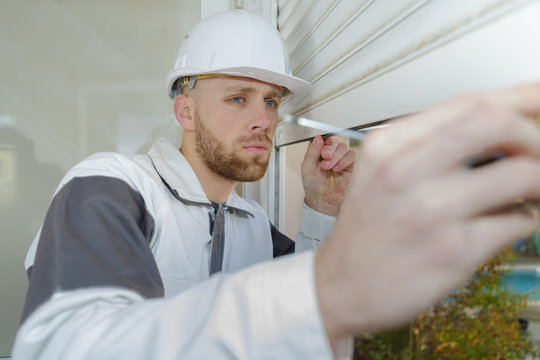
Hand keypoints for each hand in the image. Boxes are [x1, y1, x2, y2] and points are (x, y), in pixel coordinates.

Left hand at [301, 135, 355, 215]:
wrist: (322, 199)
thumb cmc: (313, 185)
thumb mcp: (307, 168)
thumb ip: (312, 152)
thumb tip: (317, 138)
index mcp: (318, 151)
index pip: (323, 138)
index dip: (324, 139)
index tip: (323, 144)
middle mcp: (330, 153)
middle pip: (334, 141)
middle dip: (329, 148)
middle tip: (325, 157)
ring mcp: (340, 158)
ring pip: (343, 147)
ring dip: (336, 156)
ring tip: (329, 167)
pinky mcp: (349, 165)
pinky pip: (351, 155)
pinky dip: (344, 160)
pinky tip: (337, 169)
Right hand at [314, 83, 539, 342]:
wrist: (341, 286)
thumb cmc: (365, 231)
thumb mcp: (378, 172)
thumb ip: (426, 145)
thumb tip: (492, 127)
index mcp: (387, 145)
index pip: (466, 103)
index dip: (518, 96)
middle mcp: (406, 171)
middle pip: (497, 124)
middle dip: (534, 134)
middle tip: (539, 152)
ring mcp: (430, 211)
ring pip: (521, 173)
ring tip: (532, 191)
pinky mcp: (453, 251)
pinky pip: (518, 222)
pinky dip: (526, 219)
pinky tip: (509, 222)